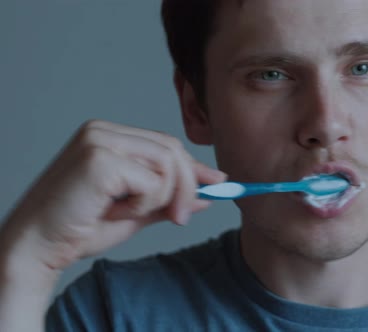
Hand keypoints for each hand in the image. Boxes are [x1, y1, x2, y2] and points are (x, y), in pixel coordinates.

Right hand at [0, 120, 225, 271]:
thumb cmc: (80, 229)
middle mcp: (104, 131)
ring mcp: (100, 140)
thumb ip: (169, 199)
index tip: (217, 183)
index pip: (165, 144)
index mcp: (110, 136)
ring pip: (168, 164)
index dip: (194, 166)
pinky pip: (152, 181)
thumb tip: (207, 194)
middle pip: (173, 150)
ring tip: (125, 213)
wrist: (38, 248)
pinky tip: (113, 211)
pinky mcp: (99, 158)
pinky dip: (142, 204)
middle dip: (187, 187)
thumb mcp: (136, 212)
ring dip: (158, 199)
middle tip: (179, 219)